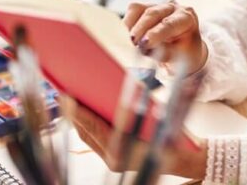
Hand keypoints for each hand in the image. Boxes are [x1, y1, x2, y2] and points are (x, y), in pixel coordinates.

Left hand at [69, 98, 207, 177]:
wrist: (184, 160)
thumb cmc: (174, 140)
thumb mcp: (158, 120)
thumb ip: (140, 110)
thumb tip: (128, 86)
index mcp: (120, 153)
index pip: (93, 129)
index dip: (79, 112)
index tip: (68, 96)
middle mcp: (112, 159)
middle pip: (85, 134)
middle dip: (73, 114)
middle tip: (62, 93)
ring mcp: (112, 160)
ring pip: (88, 138)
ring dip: (78, 120)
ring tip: (69, 100)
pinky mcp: (114, 158)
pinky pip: (96, 141)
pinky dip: (90, 126)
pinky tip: (85, 112)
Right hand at [124, 1, 207, 74]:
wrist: (182, 54)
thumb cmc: (184, 56)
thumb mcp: (179, 58)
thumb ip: (164, 53)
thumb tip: (146, 49)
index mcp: (187, 18)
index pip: (170, 23)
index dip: (156, 33)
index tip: (145, 43)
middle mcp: (173, 8)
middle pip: (153, 13)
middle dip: (140, 29)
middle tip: (131, 43)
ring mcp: (158, 6)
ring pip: (139, 9)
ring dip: (130, 26)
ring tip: (127, 42)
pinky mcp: (143, 9)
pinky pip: (131, 12)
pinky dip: (126, 25)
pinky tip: (126, 38)